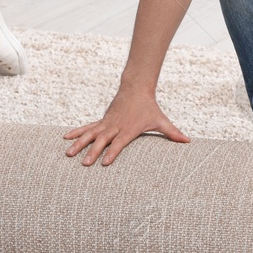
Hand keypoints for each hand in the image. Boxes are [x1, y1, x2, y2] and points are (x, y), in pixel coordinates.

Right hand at [64, 89, 189, 165]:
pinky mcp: (102, 121)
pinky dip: (76, 132)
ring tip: (68, 154)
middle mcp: (115, 127)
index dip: (112, 153)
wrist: (136, 88)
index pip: (119, 143)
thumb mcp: (161, 120)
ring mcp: (106, 123)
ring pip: (90, 134)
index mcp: (128, 129)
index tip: (105, 163)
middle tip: (85, 164)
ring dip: (79, 144)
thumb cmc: (149, 108)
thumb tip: (188, 141)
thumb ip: (173, 132)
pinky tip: (65, 138)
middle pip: (102, 141)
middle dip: (93, 152)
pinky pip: (87, 127)